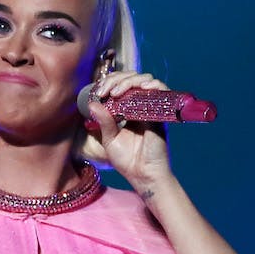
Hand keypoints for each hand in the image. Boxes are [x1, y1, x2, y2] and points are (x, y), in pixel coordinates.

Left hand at [86, 72, 173, 187]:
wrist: (144, 175)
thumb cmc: (127, 160)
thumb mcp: (110, 139)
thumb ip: (103, 122)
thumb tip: (92, 104)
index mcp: (127, 110)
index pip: (120, 85)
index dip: (109, 83)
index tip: (99, 92)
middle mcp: (141, 106)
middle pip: (132, 78)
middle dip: (116, 79)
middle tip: (106, 91)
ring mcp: (152, 108)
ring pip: (145, 80)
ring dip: (129, 81)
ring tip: (117, 92)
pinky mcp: (162, 113)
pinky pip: (161, 91)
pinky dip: (152, 84)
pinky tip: (141, 88)